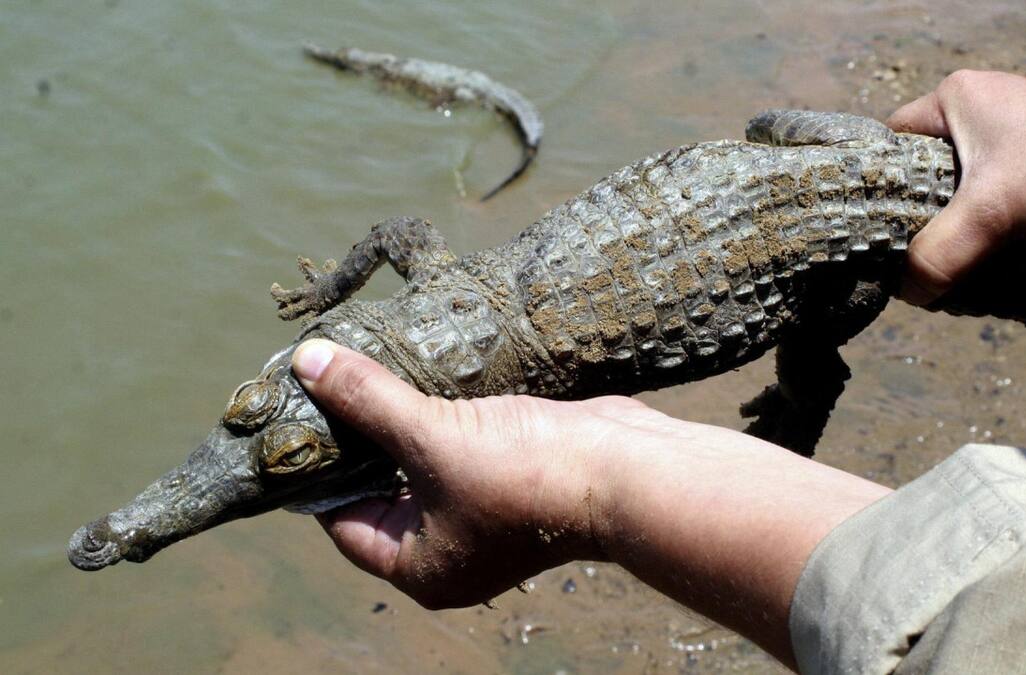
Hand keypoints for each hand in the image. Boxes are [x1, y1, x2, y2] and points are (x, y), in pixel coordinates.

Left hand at [290, 338, 648, 607]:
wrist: (623, 469)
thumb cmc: (525, 474)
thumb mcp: (432, 436)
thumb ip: (368, 400)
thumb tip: (306, 363)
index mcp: (422, 567)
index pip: (344, 522)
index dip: (320, 470)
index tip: (302, 420)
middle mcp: (451, 551)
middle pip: (383, 492)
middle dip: (362, 440)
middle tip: (331, 388)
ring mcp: (486, 518)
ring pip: (424, 468)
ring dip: (403, 426)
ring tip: (374, 375)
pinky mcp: (514, 482)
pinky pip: (461, 453)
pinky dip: (442, 422)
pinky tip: (427, 380)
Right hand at [887, 70, 1025, 303]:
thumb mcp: (991, 210)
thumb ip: (940, 253)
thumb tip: (907, 292)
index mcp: (954, 100)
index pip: (890, 142)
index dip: (877, 184)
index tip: (875, 227)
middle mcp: (975, 114)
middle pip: (919, 173)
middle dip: (916, 217)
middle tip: (909, 254)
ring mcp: (1004, 140)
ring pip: (953, 193)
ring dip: (951, 229)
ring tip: (942, 261)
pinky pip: (986, 202)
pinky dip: (980, 230)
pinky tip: (976, 257)